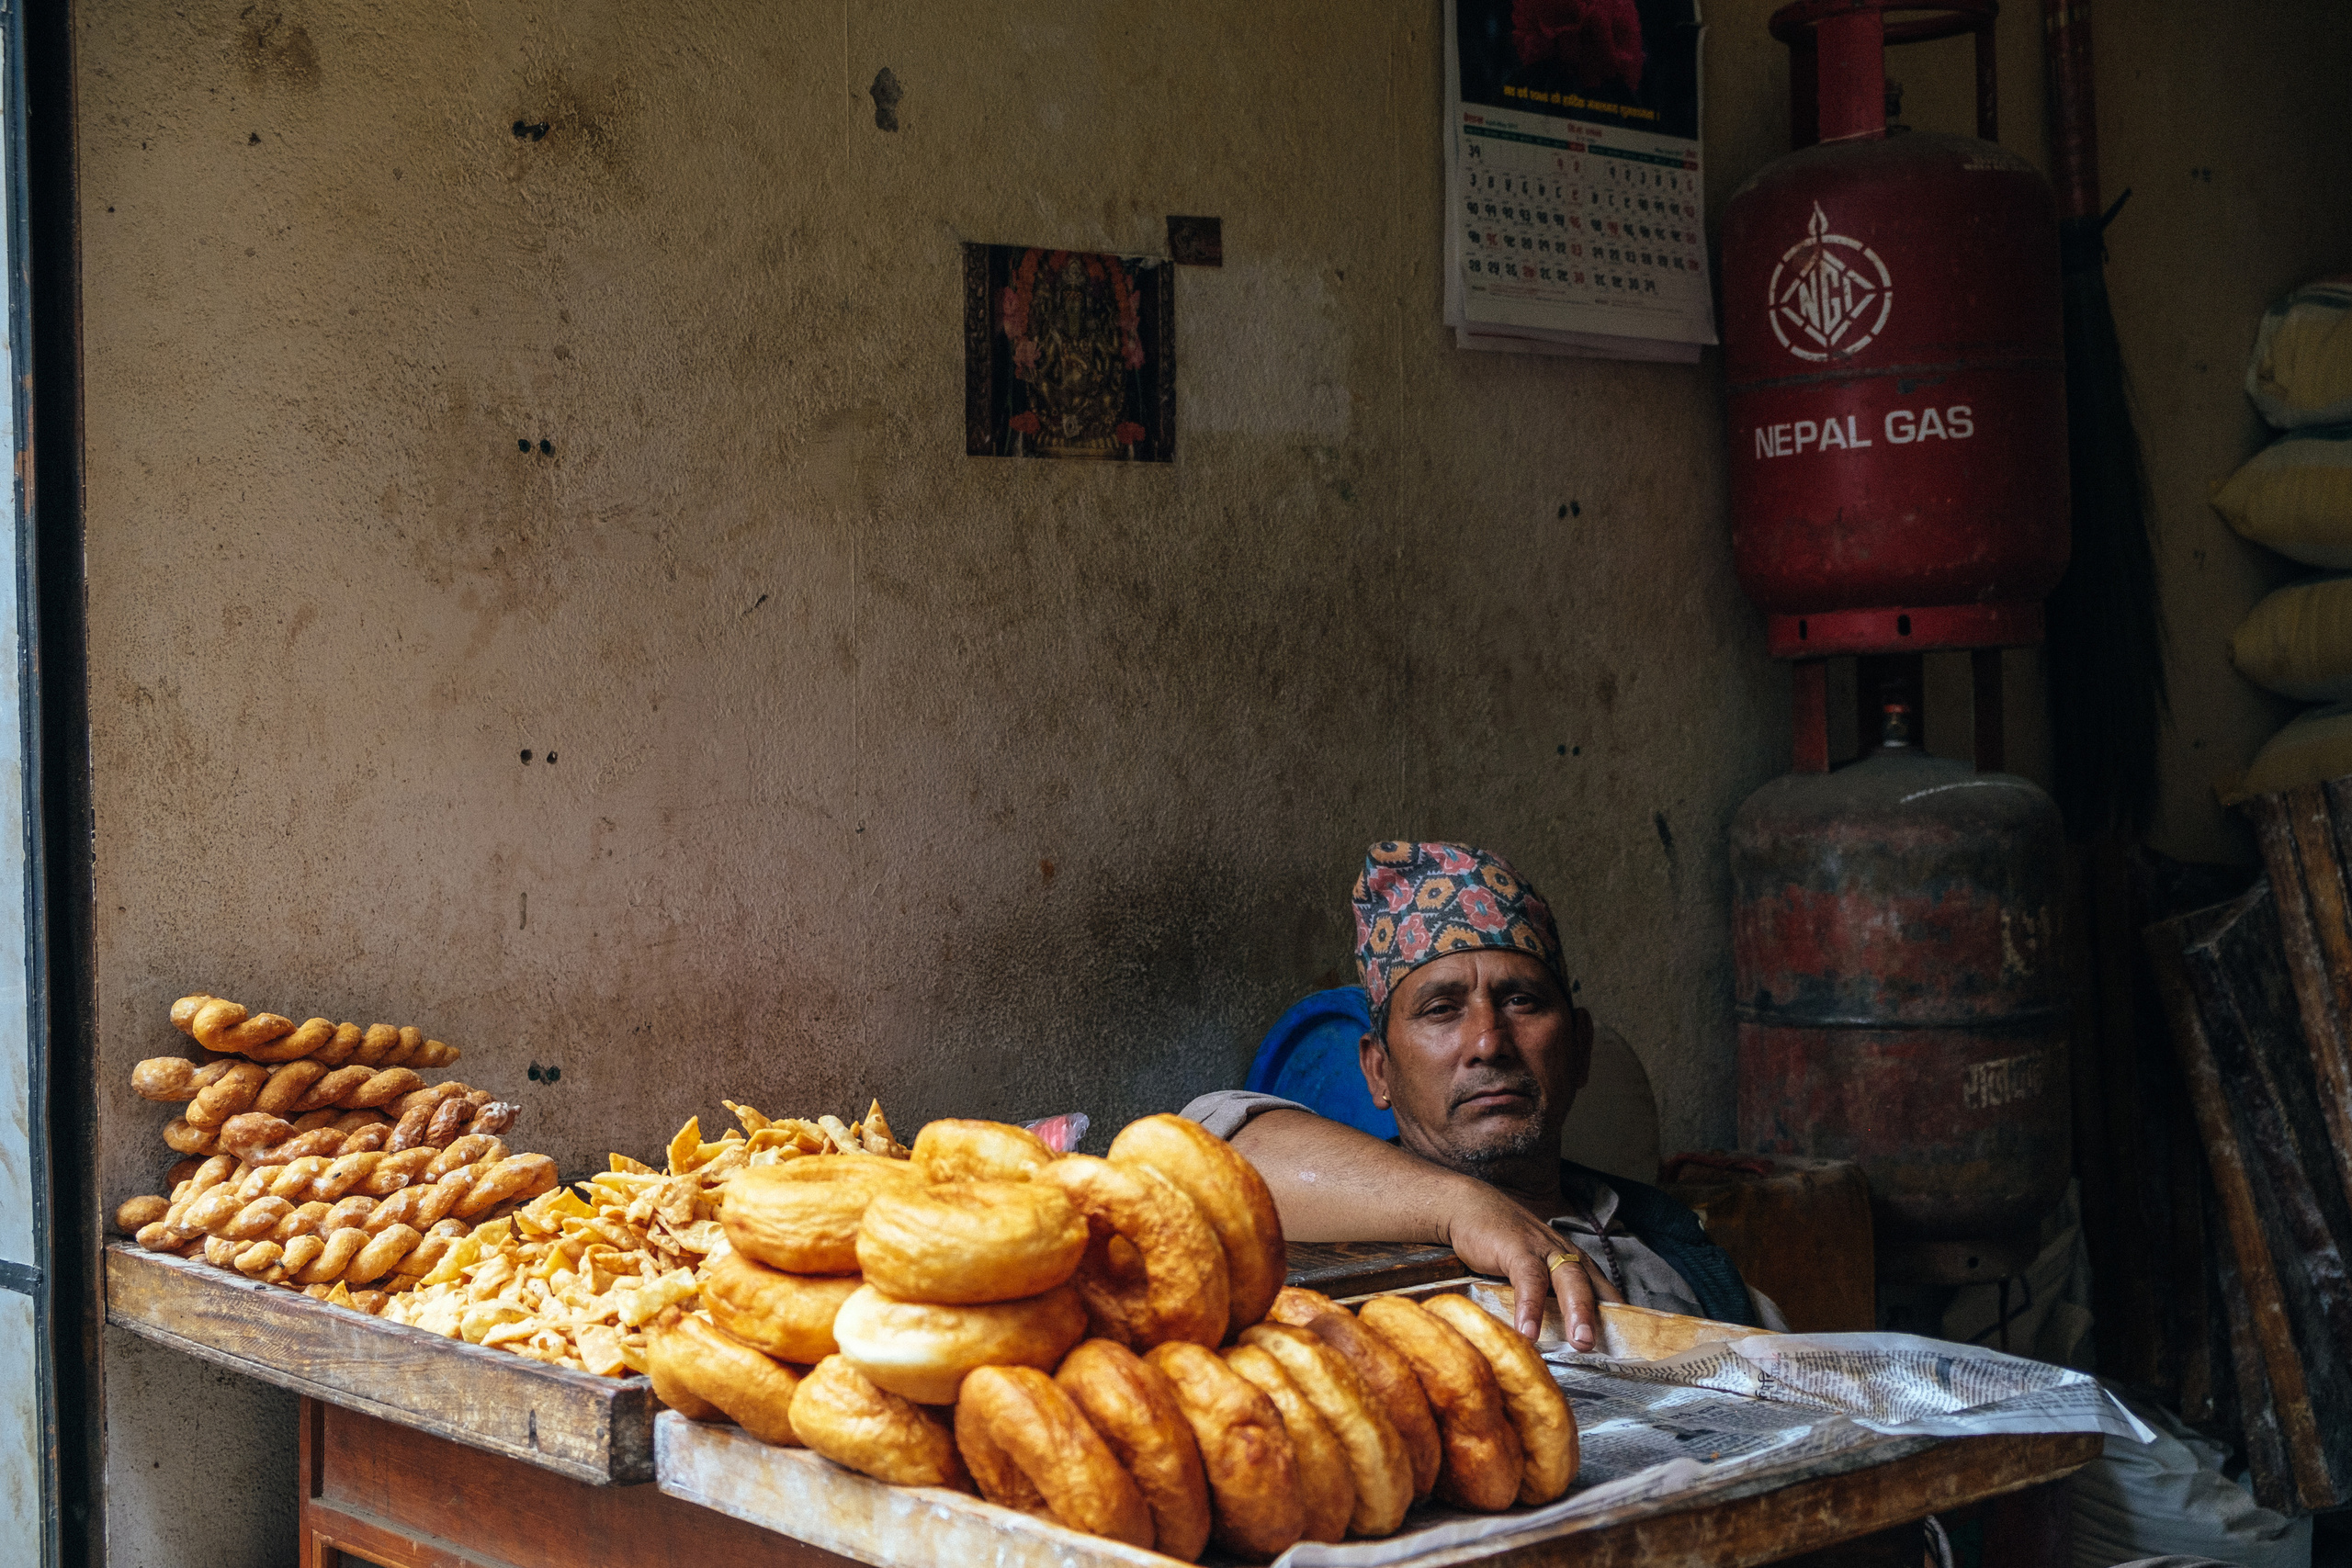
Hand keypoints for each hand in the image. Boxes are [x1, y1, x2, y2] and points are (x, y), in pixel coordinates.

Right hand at [1435, 1175, 1623, 1349]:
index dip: (1618, 1318)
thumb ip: (1546, 1295)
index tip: (1631, 1348)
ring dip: (1578, 1313)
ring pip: (1569, 1282)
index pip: (1604, 1292)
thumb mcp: (1531, 1269)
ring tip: (1581, 1343)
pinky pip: (1529, 1281)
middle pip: (1593, 1287)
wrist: (1469, 1206)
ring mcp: (1543, 1250)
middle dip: (1604, 1318)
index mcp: (1573, 1262)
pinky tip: (1527, 1331)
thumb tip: (1556, 1337)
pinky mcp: (1517, 1249)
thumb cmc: (1502, 1243)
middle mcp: (1565, 1255)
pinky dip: (1530, 1307)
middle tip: (1610, 1349)